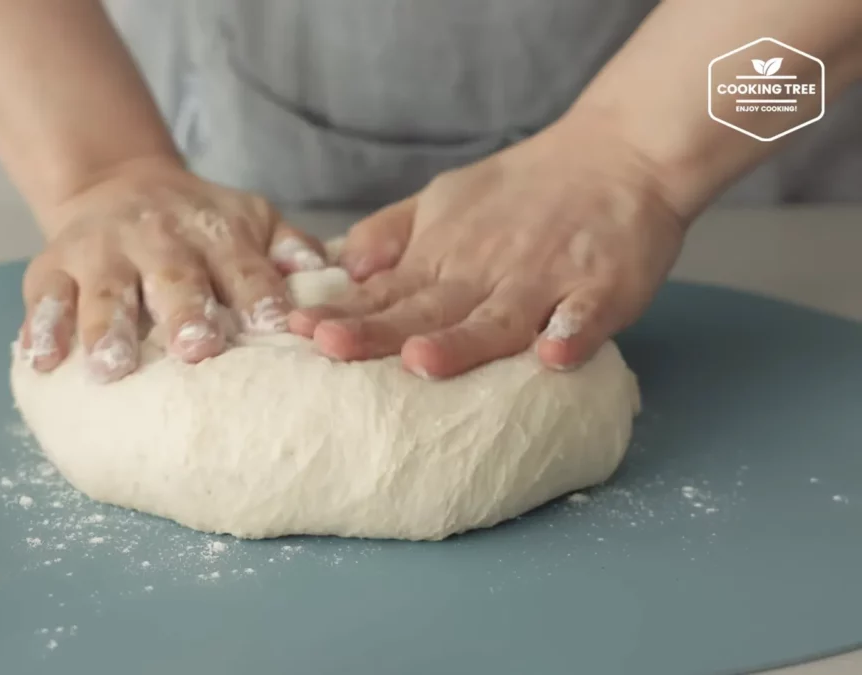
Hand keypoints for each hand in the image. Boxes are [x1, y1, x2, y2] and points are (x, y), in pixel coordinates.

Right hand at [17, 158, 324, 381]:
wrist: (118, 183)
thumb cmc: (198, 223)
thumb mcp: (249, 219)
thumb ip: (287, 247)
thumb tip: (331, 274)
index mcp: (214, 232)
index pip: (243, 266)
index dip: (258, 293)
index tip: (274, 325)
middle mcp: (157, 239)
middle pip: (174, 277)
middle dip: (184, 312)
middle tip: (196, 349)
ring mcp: (101, 252)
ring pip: (105, 291)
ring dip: (108, 329)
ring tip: (112, 369)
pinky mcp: (52, 266)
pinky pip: (44, 298)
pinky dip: (42, 328)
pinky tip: (42, 362)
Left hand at [289, 118, 687, 377]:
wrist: (618, 151)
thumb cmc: (523, 189)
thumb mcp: (443, 198)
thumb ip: (392, 234)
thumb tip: (341, 268)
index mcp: (445, 257)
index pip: (385, 293)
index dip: (343, 314)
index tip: (296, 331)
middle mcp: (486, 271)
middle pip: (427, 310)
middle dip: (377, 332)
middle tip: (329, 347)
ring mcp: (545, 279)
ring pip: (498, 318)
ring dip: (461, 342)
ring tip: (422, 362)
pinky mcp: (602, 285)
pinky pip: (586, 314)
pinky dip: (572, 332)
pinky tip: (554, 355)